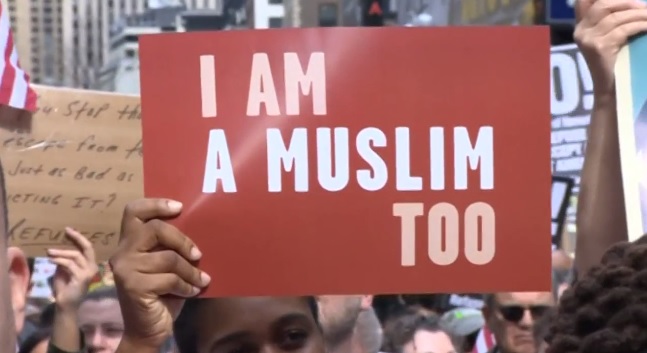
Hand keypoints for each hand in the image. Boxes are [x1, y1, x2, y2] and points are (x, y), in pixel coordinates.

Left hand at [47, 228, 98, 308]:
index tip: (68, 230)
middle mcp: (92, 267)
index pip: (87, 248)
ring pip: (76, 256)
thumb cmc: (65, 289)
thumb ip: (65, 261)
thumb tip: (58, 251)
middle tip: (66, 231)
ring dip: (61, 252)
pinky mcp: (82, 277)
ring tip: (49, 252)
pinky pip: (70, 265)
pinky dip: (59, 261)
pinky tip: (51, 260)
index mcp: (90, 265)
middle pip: (87, 248)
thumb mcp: (64, 271)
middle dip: (77, 238)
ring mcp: (88, 272)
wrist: (66, 305)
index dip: (79, 238)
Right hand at [110, 198, 210, 349]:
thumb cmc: (161, 293)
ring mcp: (125, 269)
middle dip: (182, 240)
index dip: (156, 204)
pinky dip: (187, 286)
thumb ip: (169, 246)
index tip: (179, 206)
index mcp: (129, 242)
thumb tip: (199, 227)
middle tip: (197, 254)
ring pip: (168, 258)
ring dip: (191, 271)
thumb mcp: (165, 265)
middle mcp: (122, 252)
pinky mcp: (133, 287)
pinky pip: (170, 278)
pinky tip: (192, 291)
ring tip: (200, 279)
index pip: (133, 211)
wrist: (148, 329)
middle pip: (155, 229)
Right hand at [574, 0, 646, 99]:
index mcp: (580, 27)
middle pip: (602, 5)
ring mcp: (588, 39)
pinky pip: (623, 29)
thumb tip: (633, 4)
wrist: (610, 89)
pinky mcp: (599, 47)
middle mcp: (580, 31)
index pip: (583, 1)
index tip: (626, 0)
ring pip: (616, 17)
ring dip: (639, 15)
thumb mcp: (608, 38)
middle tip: (644, 8)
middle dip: (627, 2)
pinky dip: (639, 26)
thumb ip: (611, 20)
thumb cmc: (614, 63)